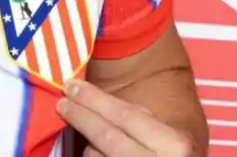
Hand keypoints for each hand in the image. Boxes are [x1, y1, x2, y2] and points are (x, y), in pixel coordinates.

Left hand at [58, 80, 194, 156]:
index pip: (126, 116)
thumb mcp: (169, 139)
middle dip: (81, 117)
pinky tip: (95, 153)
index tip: (72, 87)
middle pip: (108, 136)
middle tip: (62, 103)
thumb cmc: (172, 156)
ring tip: (89, 139)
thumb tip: (97, 101)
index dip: (94, 99)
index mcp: (174, 145)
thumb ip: (141, 122)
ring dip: (89, 147)